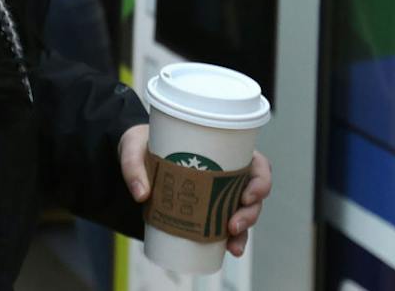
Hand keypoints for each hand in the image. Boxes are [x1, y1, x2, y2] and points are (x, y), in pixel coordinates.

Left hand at [119, 124, 274, 256]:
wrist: (133, 157)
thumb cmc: (141, 144)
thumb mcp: (133, 147)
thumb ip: (133, 166)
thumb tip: (141, 194)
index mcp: (221, 150)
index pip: (257, 164)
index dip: (261, 181)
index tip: (247, 194)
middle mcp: (227, 172)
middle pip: (254, 194)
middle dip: (250, 213)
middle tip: (233, 225)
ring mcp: (218, 193)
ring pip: (244, 213)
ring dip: (243, 232)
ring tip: (232, 245)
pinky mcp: (206, 209)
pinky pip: (226, 226)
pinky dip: (231, 239)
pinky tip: (229, 250)